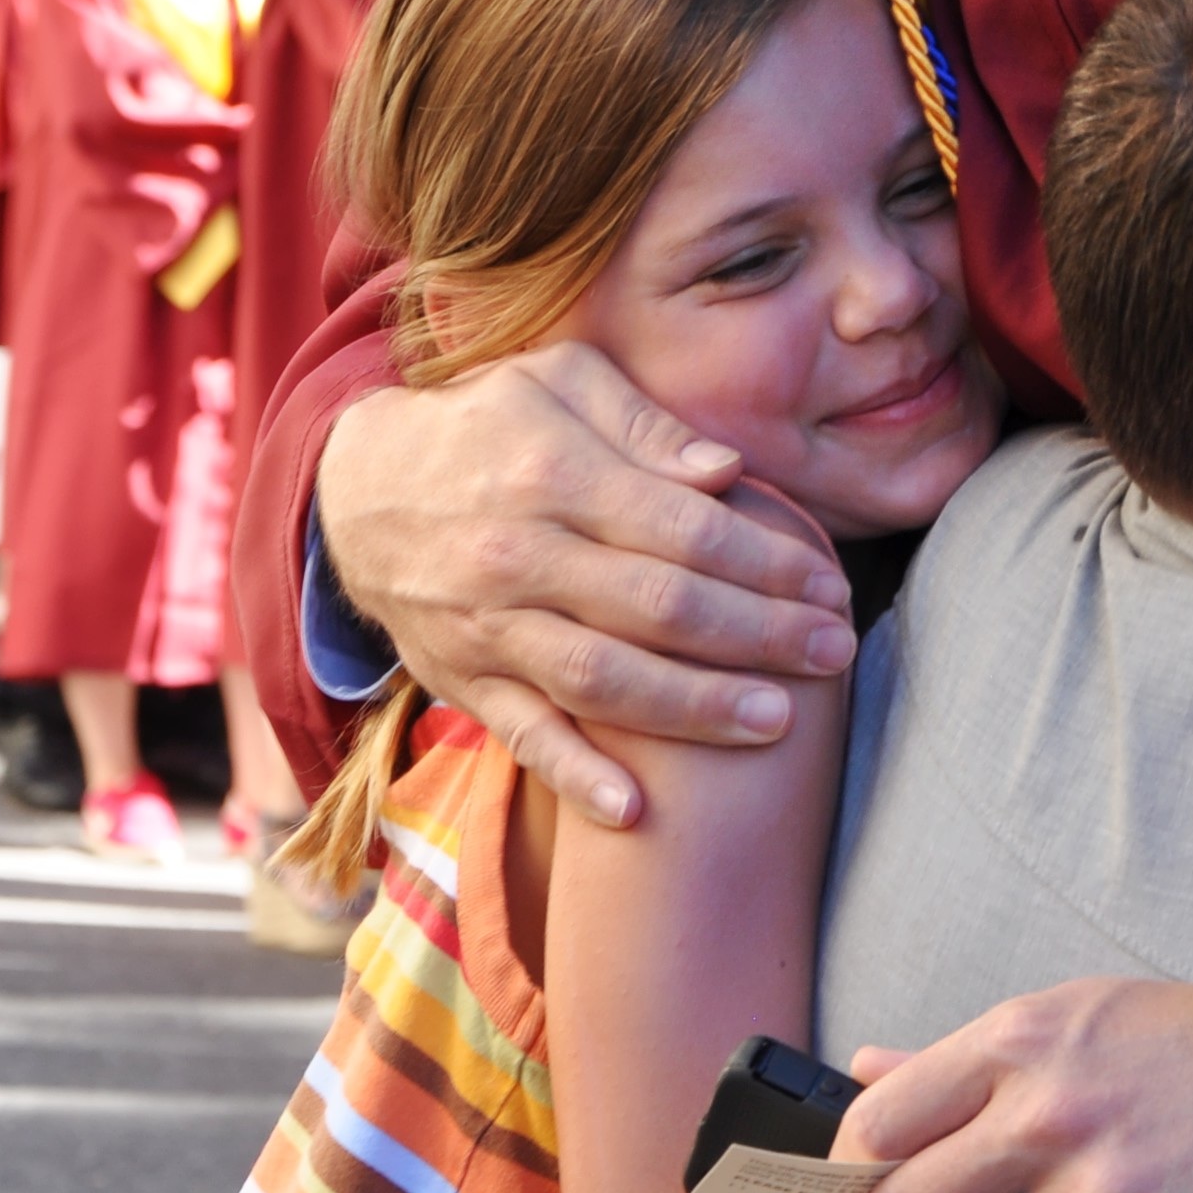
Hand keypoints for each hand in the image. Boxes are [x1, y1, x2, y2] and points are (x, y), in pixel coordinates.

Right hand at [314, 339, 856, 827]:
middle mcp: (516, 554)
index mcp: (552, 471)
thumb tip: (726, 474)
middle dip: (758, 635)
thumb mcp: (557, 381)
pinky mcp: (461, 680)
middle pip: (657, 607)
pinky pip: (521, 736)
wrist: (359, 489)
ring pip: (601, 678)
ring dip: (696, 707)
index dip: (764, 561)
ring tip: (778, 722)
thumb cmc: (485, 424)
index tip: (826, 584)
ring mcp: (485, 625)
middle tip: (834, 652)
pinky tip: (637, 811)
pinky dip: (575, 777)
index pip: (681, 529)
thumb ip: (645, 424)